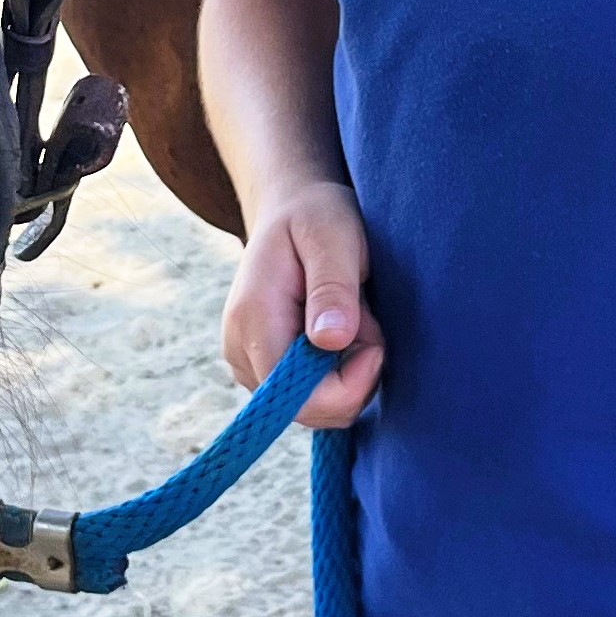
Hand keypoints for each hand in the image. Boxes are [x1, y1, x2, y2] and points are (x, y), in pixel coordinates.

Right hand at [221, 180, 384, 429]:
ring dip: (346, 371)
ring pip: (313, 406)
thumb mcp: (333, 235)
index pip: (297, 397)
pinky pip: (310, 395)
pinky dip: (337, 371)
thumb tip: (331, 341)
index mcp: (253, 318)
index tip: (375, 344)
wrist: (291, 206)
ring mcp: (248, 362)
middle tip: (363, 318)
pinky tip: (338, 330)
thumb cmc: (316, 215)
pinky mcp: (263, 368)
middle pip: (308, 410)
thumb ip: (332, 288)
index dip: (347, 387)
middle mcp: (240, 350)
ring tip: (350, 315)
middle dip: (352, 376)